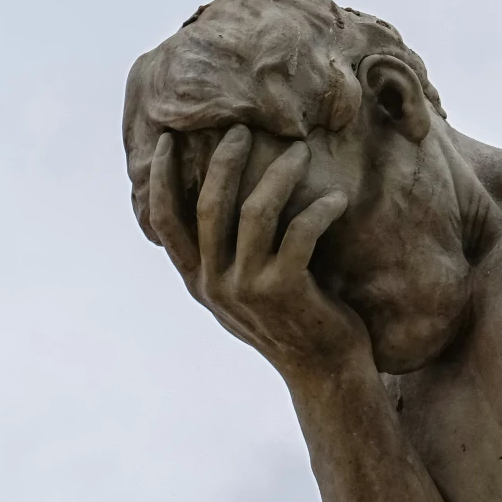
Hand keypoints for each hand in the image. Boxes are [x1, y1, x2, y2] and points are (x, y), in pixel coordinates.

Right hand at [143, 125, 364, 373]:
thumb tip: (215, 202)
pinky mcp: (286, 291)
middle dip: (224, 160)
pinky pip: (301, 232)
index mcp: (199, 283)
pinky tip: (338, 198)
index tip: (169, 140)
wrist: (325, 373)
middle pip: (210, 205)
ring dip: (280, 174)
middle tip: (243, 129)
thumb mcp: (243, 295)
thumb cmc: (290, 323)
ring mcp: (249, 289)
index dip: (162, 179)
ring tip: (301, 152)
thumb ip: (222, 259)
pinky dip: (321, 208)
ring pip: (257, 212)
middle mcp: (216, 285)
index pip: (165, 223)